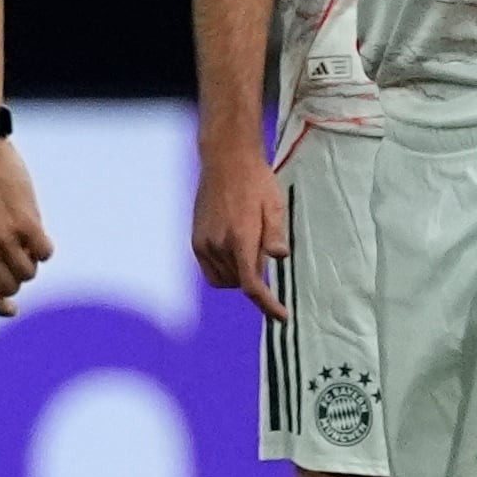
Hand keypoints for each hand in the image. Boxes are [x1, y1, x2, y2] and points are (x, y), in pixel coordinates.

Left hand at [0, 136, 52, 318]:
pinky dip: (43, 246)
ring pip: (30, 271)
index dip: (0, 307)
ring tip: (21, 238)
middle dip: (15, 276)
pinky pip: (46, 252)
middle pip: (11, 286)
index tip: (11, 309)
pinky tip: (34, 230)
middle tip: (15, 257)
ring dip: (30, 259)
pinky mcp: (27, 224)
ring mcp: (4, 238)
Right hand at [190, 136, 288, 323]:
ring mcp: (203, 243)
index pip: (251, 284)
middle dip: (254, 278)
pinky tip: (234, 250)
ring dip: (239, 275)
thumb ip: (275, 234)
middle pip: (239, 282)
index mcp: (240, 238)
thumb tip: (279, 256)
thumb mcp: (274, 206)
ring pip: (223, 279)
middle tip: (263, 250)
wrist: (225, 161)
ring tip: (248, 247)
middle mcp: (217, 244)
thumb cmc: (256, 182)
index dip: (267, 304)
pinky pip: (209, 269)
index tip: (281, 316)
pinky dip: (224, 269)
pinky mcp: (195, 240)